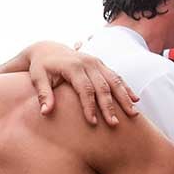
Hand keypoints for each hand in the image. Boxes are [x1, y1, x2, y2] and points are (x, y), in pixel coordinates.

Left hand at [23, 41, 137, 124]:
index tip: (92, 122)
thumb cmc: (40, 67)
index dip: (89, 106)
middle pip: (102, 87)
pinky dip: (126, 88)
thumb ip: (43, 94)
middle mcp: (88, 62)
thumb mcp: (38, 79)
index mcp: (73, 66)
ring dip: (124, 98)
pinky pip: (116, 77)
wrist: (47, 49)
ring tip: (132, 114)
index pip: (84, 89)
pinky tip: (135, 100)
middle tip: (114, 124)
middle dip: (109, 106)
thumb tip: (45, 112)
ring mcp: (96, 62)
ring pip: (114, 81)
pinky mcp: (101, 64)